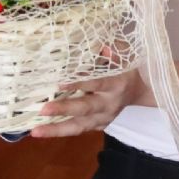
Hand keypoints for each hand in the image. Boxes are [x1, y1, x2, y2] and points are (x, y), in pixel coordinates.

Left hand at [30, 60, 178, 138]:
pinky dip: (61, 131)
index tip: (59, 84)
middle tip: (43, 110)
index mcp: (117, 84)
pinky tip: (42, 131)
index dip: (79, 84)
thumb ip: (112, 50)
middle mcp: (110, 104)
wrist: (144, 91)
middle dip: (63, 109)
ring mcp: (105, 118)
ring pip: (79, 127)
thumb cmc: (130, 67)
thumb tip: (98, 46)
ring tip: (35, 132)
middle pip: (85, 108)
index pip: (96, 84)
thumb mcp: (125, 55)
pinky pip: (79, 130)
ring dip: (57, 130)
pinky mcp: (99, 125)